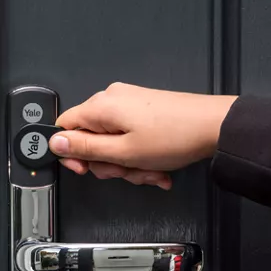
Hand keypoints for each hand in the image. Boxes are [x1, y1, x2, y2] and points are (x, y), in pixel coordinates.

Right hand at [49, 82, 237, 189]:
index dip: (71, 153)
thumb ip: (84, 148)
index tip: (85, 169)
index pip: (63, 128)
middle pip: (89, 139)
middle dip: (107, 162)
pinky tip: (155, 165)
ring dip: (127, 163)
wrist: (216, 126)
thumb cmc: (175, 137)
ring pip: (111, 142)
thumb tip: (54, 142)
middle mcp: (112, 100)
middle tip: (126, 171)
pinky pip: (128, 137)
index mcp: (101, 107)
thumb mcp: (122, 153)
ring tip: (148, 170)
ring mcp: (129, 104)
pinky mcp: (143, 109)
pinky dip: (138, 155)